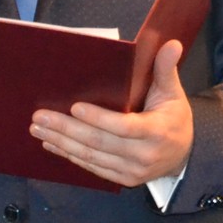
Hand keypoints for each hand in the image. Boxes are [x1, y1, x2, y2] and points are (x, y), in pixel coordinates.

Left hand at [30, 39, 192, 187]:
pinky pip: (92, 167)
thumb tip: (172, 43)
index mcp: (156, 131)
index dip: (98, 118)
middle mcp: (143, 155)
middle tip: (40, 116)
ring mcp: (132, 171)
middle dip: (66, 129)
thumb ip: (166, 68)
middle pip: (99, 142)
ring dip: (61, 142)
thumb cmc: (174, 117)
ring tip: (38, 128)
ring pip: (91, 156)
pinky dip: (70, 155)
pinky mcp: (122, 180)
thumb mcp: (173, 92)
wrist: (183, 155)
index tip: (74, 107)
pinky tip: (52, 144)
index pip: (123, 127)